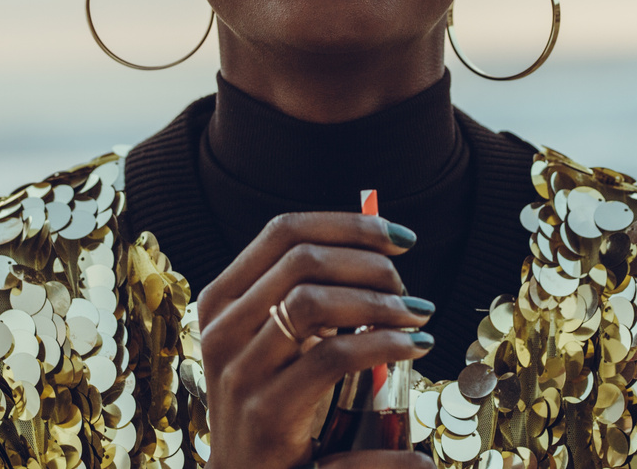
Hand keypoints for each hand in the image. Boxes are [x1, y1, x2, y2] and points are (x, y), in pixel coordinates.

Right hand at [197, 212, 436, 468]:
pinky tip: (413, 347)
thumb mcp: (283, 344)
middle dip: (368, 264)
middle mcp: (220, 329)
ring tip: (417, 315)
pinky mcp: (266, 412)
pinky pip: (332, 356)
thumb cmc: (273, 407)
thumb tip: (378, 247)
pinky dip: (383, 343)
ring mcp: (238, 371)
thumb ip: (314, 297)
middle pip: (301, 259)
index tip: (397, 237)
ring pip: (312, 302)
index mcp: (222, 301)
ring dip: (379, 301)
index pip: (281, 232)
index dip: (346, 224)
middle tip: (407, 288)